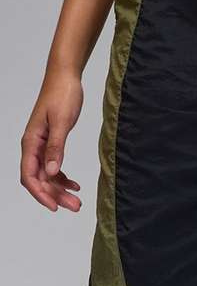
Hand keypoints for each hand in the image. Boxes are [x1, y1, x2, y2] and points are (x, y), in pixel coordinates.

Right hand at [20, 68, 83, 211]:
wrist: (65, 78)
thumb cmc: (62, 95)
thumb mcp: (61, 122)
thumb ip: (56, 147)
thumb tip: (50, 171)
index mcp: (31, 142)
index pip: (29, 175)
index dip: (40, 194)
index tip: (55, 207)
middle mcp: (33, 146)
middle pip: (39, 179)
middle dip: (55, 195)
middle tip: (75, 206)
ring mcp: (41, 145)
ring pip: (46, 175)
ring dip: (60, 190)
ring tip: (77, 201)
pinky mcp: (50, 143)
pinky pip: (53, 167)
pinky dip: (62, 178)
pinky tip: (75, 184)